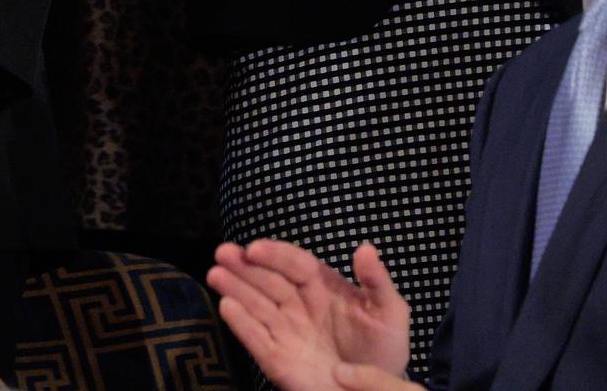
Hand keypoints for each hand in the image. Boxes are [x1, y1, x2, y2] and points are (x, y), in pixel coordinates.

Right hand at [207, 239, 410, 390]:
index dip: (274, 254)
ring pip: (256, 305)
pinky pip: (257, 339)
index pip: (294, 263)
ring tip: (215, 274)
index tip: (255, 248)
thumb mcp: (391, 313)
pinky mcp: (277, 359)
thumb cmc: (383, 349)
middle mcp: (298, 305)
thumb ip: (378, 282)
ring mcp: (285, 331)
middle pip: (267, 281)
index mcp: (321, 286)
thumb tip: (365, 248)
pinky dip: (241, 324)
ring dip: (235, 288)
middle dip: (244, 267)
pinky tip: (227, 306)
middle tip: (223, 253)